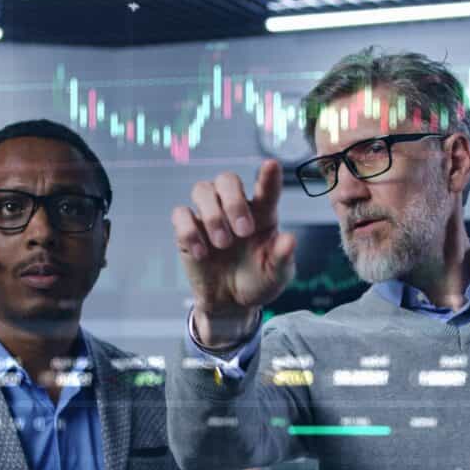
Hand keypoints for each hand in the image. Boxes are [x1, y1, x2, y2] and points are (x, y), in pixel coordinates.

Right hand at [171, 159, 297, 346]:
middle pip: (227, 179)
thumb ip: (283, 259)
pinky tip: (202, 253)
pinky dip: (189, 231)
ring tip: (222, 244)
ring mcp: (209, 216)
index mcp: (263, 214)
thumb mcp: (276, 277)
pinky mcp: (188, 230)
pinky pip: (180, 214)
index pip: (265, 188)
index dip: (268, 176)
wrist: (230, 303)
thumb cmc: (257, 282)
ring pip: (202, 189)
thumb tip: (289, 240)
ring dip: (213, 215)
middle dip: (234, 201)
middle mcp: (235, 208)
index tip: (271, 165)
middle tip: (243, 232)